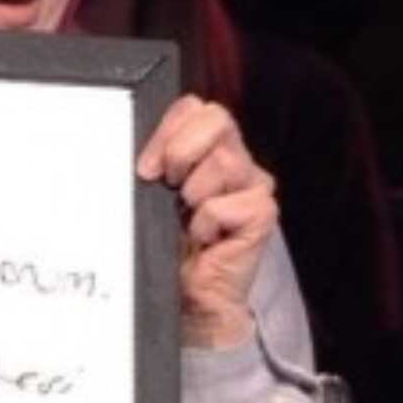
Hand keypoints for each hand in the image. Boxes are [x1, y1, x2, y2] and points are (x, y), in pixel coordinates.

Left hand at [137, 95, 276, 348]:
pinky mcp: (262, 214)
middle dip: (181, 151)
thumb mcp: (151, 195)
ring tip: (188, 218)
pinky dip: (206, 224)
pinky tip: (205, 239)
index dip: (167, 131)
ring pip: (224, 161)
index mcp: (207, 148)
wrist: (189, 295)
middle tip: (168, 186)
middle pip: (216, 118)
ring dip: (193, 195)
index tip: (147, 167)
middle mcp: (236, 160)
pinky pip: (227, 205)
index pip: (195, 107)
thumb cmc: (169, 244)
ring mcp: (252, 186)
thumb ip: (154, 163)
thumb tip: (140, 152)